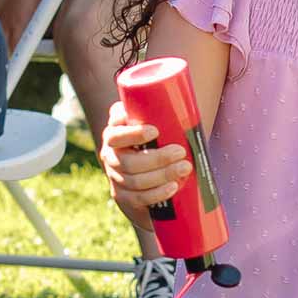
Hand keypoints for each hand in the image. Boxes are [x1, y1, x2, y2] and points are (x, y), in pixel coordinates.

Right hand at [100, 100, 186, 220]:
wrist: (149, 176)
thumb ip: (162, 112)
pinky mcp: (122, 196)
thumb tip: (187, 99)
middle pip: (127, 160)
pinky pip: (137, 198)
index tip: (155, 131)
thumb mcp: (156, 124)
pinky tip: (172, 187)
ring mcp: (114, 176)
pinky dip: (157, 193)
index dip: (132, 133)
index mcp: (115, 132)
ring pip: (134, 179)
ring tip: (185, 168)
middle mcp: (110, 153)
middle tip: (180, 152)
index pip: (116, 131)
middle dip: (157, 158)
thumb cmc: (158, 141)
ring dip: (161, 175)